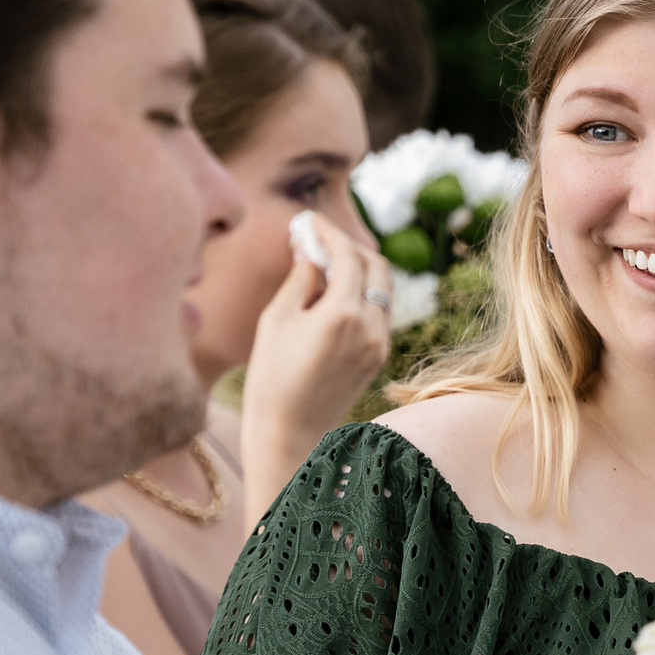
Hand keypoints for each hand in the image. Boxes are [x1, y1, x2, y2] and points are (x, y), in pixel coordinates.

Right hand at [238, 213, 394, 514]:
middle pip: (376, 266)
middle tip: (320, 240)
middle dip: (350, 246)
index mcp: (343, 314)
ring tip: (324, 265)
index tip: (311, 220)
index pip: (348, 256)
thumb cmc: (271, 377)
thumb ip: (300, 279)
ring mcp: (380, 344)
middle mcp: (371, 327)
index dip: (329, 232)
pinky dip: (362, 294)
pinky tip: (334, 295)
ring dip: (359, 269)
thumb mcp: (277, 320)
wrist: (289, 434)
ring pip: (382, 289)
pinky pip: (379, 313)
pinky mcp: (379, 357)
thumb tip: (309, 250)